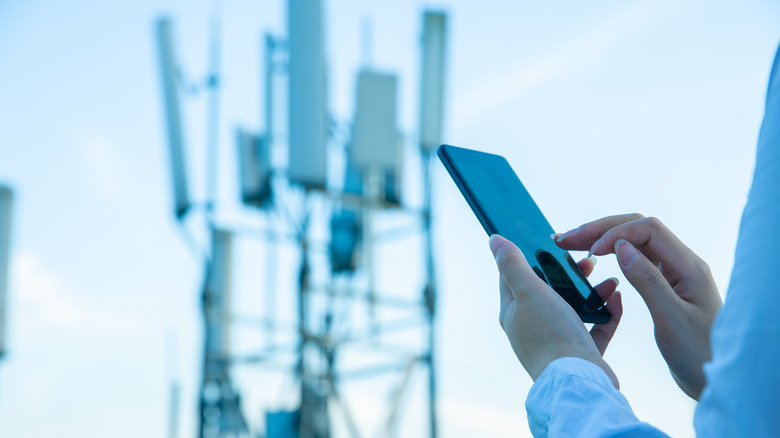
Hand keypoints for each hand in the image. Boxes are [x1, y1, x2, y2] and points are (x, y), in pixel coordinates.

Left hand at [490, 234, 622, 387]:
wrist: (579, 382)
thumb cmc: (550, 335)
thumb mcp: (528, 291)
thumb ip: (512, 264)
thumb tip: (494, 239)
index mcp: (514, 313)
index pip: (514, 277)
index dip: (527, 256)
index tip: (547, 241)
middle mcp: (532, 327)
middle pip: (548, 291)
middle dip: (567, 273)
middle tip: (585, 259)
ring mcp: (556, 341)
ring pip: (574, 308)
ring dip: (591, 290)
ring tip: (607, 278)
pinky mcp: (581, 353)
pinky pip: (596, 327)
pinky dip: (607, 312)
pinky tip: (616, 297)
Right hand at [554, 214, 722, 399]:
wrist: (714, 378)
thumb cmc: (698, 353)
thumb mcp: (671, 320)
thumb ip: (648, 281)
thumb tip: (621, 247)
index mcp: (688, 266)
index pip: (649, 229)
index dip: (615, 233)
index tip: (590, 251)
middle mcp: (681, 263)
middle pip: (637, 229)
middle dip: (600, 230)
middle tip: (564, 239)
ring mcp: (672, 272)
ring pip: (633, 242)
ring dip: (601, 238)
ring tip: (569, 245)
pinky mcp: (663, 284)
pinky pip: (634, 259)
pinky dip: (609, 254)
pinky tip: (591, 260)